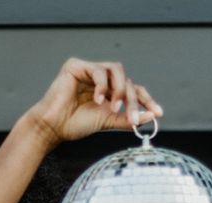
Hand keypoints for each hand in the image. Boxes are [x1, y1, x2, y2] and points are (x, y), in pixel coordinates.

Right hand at [26, 57, 163, 146]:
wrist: (53, 127)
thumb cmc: (75, 125)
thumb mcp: (106, 122)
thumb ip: (126, 118)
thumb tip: (151, 117)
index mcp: (108, 91)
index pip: (132, 90)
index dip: (146, 99)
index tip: (158, 112)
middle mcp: (100, 79)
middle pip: (127, 80)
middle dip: (133, 99)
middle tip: (133, 117)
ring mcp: (88, 70)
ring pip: (116, 69)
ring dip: (119, 89)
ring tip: (113, 107)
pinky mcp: (76, 66)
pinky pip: (98, 69)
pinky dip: (101, 85)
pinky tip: (98, 100)